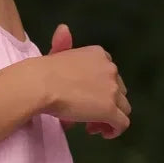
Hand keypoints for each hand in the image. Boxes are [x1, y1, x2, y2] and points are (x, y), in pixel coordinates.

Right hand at [45, 22, 130, 138]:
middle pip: (119, 91)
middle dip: (106, 103)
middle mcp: (111, 69)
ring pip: (123, 108)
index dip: (101, 89)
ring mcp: (112, 90)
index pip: (110, 74)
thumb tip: (63, 29)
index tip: (85, 98)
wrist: (40, 84)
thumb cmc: (43, 70)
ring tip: (92, 126)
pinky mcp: (109, 109)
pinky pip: (122, 124)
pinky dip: (114, 130)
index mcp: (99, 54)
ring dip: (110, 117)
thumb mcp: (56, 51)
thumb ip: (63, 43)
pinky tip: (102, 133)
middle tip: (88, 114)